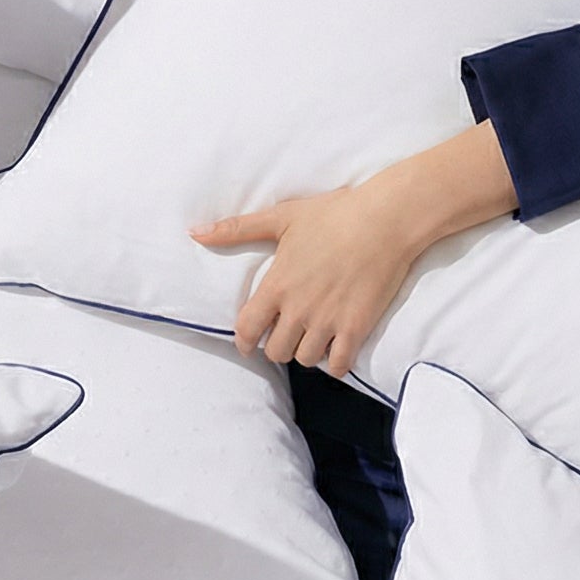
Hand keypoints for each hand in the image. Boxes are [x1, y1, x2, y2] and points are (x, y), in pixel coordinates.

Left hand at [190, 120, 517, 377]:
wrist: (385, 220)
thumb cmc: (333, 214)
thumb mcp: (281, 217)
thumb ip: (236, 229)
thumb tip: (195, 232)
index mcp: (277, 284)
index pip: (247, 329)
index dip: (244, 342)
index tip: (249, 344)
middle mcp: (298, 309)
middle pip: (276, 351)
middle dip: (278, 346)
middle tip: (288, 335)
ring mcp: (328, 321)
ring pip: (306, 360)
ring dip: (307, 353)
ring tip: (314, 339)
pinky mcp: (356, 327)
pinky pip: (339, 364)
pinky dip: (336, 364)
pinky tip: (338, 351)